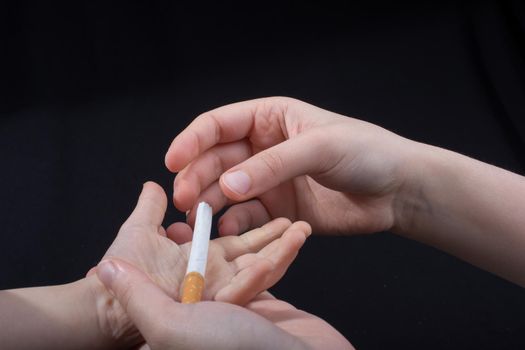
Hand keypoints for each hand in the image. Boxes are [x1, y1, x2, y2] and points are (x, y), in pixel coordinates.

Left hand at [91, 181, 310, 346]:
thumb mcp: (170, 325)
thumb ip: (138, 295)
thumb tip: (104, 270)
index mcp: (184, 313)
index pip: (182, 267)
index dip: (184, 238)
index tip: (194, 210)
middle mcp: (211, 312)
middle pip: (223, 261)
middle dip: (235, 231)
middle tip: (244, 201)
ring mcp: (243, 314)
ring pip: (252, 265)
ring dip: (269, 238)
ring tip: (284, 217)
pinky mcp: (270, 316)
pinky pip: (273, 277)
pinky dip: (284, 254)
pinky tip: (295, 235)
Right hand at [166, 96, 415, 235]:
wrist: (397, 190)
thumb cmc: (366, 153)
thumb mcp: (318, 148)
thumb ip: (272, 167)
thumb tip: (228, 186)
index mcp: (270, 118)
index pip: (218, 124)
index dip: (192, 141)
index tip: (173, 161)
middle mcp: (263, 148)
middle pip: (216, 160)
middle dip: (197, 177)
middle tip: (186, 200)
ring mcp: (270, 180)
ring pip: (226, 190)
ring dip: (210, 203)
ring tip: (199, 219)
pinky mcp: (279, 209)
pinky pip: (247, 216)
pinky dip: (235, 224)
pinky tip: (229, 231)